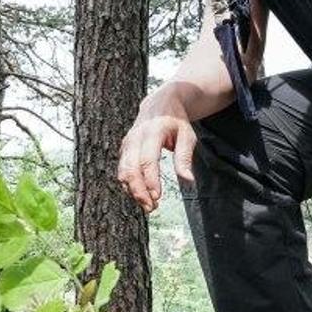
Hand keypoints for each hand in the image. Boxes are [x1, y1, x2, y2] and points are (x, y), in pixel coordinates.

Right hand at [116, 95, 196, 212]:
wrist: (160, 103)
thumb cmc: (177, 122)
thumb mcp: (187, 136)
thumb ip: (185, 158)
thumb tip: (188, 181)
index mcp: (153, 131)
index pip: (147, 160)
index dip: (150, 180)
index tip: (157, 197)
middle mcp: (135, 137)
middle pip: (130, 168)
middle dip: (139, 191)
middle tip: (151, 208)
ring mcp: (127, 143)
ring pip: (123, 171)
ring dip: (133, 191)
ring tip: (149, 205)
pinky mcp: (124, 149)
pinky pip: (122, 170)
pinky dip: (130, 185)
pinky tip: (142, 195)